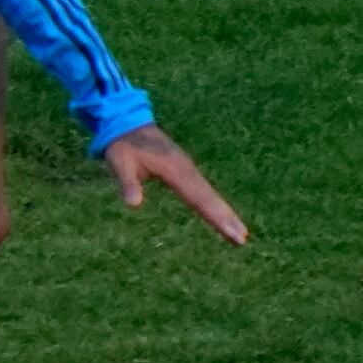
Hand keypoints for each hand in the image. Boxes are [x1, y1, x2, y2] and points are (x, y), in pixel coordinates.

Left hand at [103, 122, 246, 243]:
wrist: (128, 124)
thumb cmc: (123, 145)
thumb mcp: (119, 162)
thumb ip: (128, 182)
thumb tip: (133, 204)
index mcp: (175, 169)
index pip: (198, 197)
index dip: (214, 215)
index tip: (230, 231)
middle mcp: (187, 170)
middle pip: (210, 197)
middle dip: (226, 218)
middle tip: (242, 239)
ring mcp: (189, 169)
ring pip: (210, 194)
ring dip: (225, 213)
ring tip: (240, 234)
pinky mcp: (186, 170)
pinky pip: (203, 191)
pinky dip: (214, 204)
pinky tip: (221, 216)